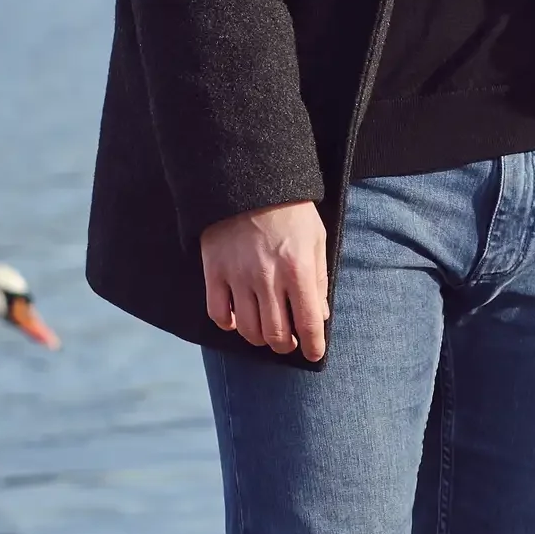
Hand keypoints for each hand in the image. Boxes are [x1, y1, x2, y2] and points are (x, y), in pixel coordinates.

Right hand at [199, 202, 329, 360]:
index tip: (314, 353)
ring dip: (259, 338)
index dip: (313, 346)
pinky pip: (217, 312)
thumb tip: (320, 314)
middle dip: (285, 345)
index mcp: (298, 269)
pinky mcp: (214, 271)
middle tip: (289, 341)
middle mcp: (267, 278)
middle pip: (276, 333)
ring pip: (247, 329)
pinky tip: (237, 320)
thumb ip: (319, 278)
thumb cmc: (289, 210)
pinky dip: (227, 324)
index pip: (308, 322)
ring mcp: (238, 276)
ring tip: (266, 331)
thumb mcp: (316, 238)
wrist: (248, 180)